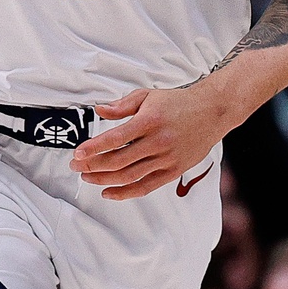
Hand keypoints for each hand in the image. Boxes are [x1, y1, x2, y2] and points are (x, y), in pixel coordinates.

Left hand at [70, 78, 243, 199]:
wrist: (212, 111)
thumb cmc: (177, 102)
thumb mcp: (147, 96)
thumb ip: (121, 105)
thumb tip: (98, 110)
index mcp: (149, 121)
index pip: (115, 138)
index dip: (93, 148)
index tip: (77, 153)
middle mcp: (158, 142)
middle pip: (119, 160)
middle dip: (93, 165)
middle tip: (75, 166)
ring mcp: (167, 158)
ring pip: (130, 176)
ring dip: (105, 180)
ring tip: (87, 178)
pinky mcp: (174, 170)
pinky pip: (147, 186)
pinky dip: (126, 192)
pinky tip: (109, 192)